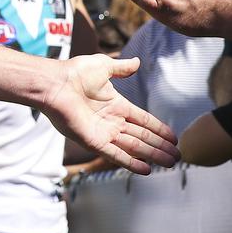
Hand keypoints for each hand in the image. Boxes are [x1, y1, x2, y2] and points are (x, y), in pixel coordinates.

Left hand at [41, 55, 179, 174]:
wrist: (54, 83)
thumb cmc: (74, 73)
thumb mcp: (103, 66)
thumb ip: (121, 68)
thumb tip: (137, 62)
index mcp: (116, 105)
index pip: (143, 120)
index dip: (158, 129)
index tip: (173, 137)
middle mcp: (111, 121)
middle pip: (142, 137)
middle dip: (160, 146)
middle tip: (177, 156)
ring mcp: (103, 133)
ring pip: (134, 147)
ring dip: (152, 155)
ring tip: (170, 163)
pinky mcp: (93, 142)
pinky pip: (115, 155)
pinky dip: (131, 163)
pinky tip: (147, 170)